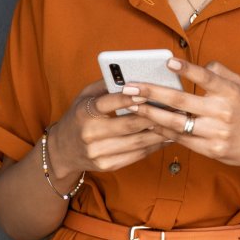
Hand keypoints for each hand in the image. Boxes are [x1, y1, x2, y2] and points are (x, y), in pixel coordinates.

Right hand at [48, 79, 171, 175]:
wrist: (62, 151)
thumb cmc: (79, 117)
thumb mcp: (85, 96)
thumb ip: (106, 85)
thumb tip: (134, 74)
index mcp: (84, 112)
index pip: (109, 103)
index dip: (129, 98)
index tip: (148, 92)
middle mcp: (90, 134)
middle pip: (129, 125)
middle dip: (155, 115)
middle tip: (175, 106)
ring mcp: (98, 152)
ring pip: (137, 142)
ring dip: (160, 132)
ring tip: (177, 121)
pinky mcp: (107, 165)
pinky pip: (136, 155)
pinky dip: (154, 146)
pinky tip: (167, 136)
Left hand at [131, 59, 239, 182]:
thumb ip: (219, 72)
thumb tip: (196, 65)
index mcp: (230, 93)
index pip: (206, 78)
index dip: (187, 69)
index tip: (168, 62)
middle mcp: (223, 112)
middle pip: (181, 101)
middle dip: (152, 93)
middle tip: (130, 87)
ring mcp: (216, 133)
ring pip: (177, 123)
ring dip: (151, 114)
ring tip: (132, 105)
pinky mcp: (211, 150)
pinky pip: (182, 139)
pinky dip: (163, 131)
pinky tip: (149, 123)